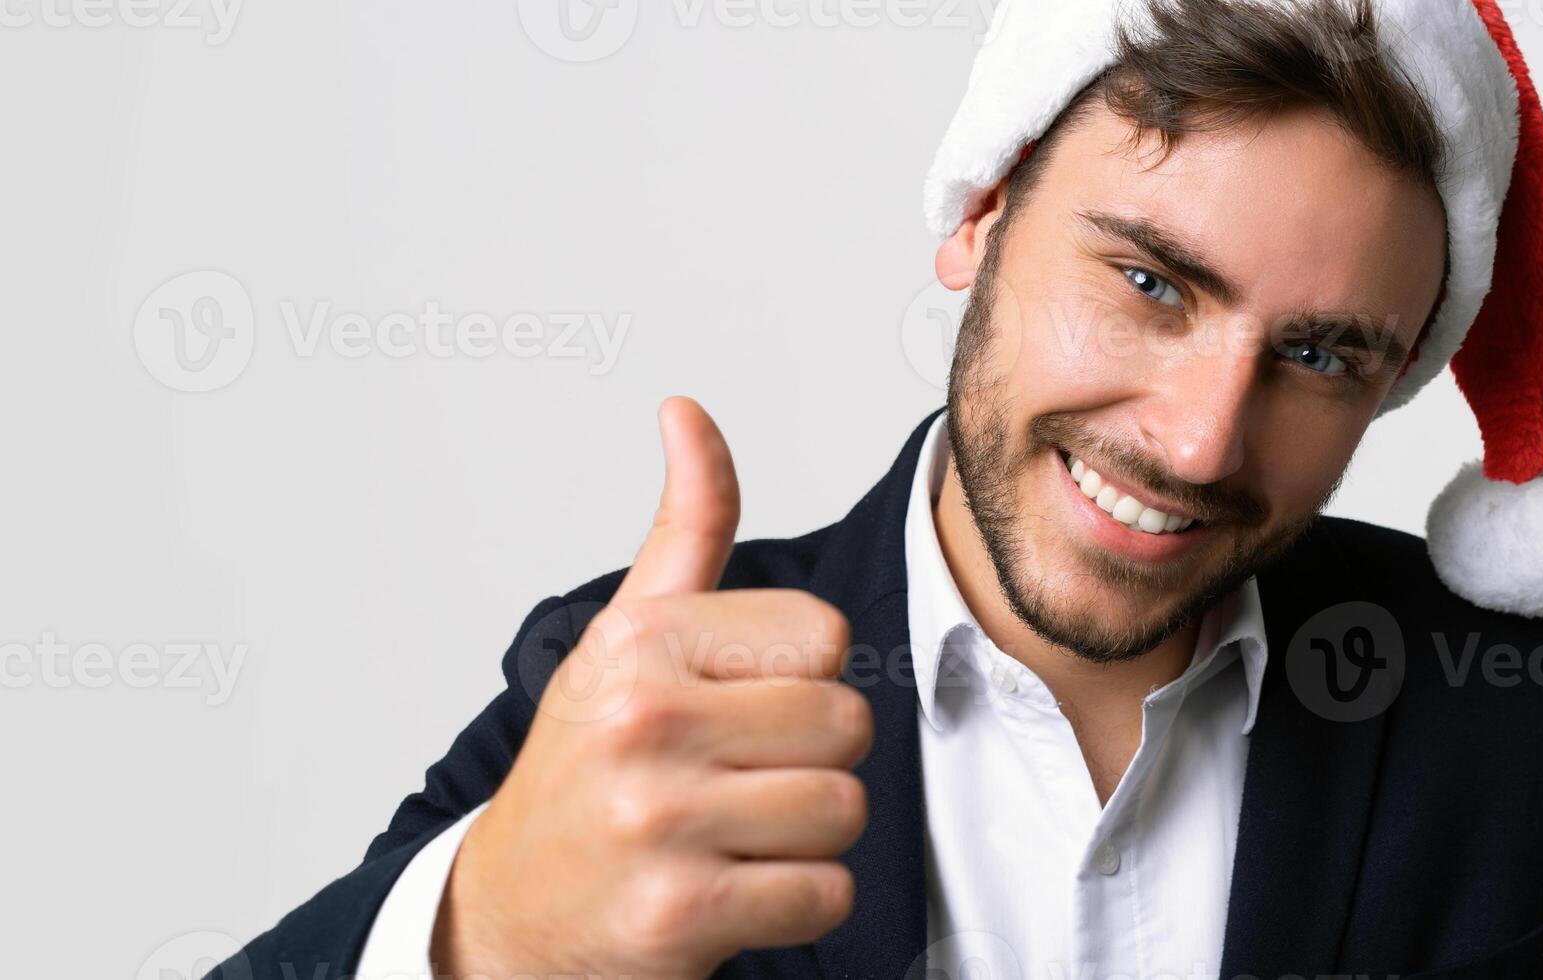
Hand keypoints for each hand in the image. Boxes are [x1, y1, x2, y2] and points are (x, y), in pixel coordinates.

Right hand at [435, 397, 871, 979]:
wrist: (509, 913)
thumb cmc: (589, 767)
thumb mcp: (628, 638)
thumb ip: (687, 527)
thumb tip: (688, 412)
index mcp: (641, 644)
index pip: (827, 636)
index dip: (800, 679)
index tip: (734, 709)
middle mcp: (642, 724)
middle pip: (849, 725)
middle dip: (812, 761)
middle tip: (735, 782)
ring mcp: (658, 821)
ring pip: (844, 810)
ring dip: (807, 837)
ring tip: (733, 836)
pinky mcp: (681, 914)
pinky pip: (826, 893)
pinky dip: (798, 903)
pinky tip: (731, 891)